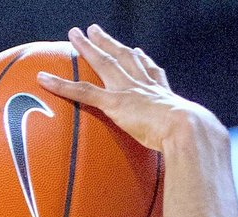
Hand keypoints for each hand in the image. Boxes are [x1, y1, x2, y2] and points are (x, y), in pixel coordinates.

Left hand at [37, 25, 219, 151]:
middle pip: (123, 57)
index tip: (136, 50)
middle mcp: (145, 86)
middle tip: (95, 30)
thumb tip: (188, 164)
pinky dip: (61, 85)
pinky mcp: (115, 103)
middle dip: (109, 43)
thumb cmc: (193, 141)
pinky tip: (44, 79)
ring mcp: (129, 92)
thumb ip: (181, 149)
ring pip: (104, 64)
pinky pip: (82, 92)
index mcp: (163, 94)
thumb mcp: (187, 143)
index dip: (141, 60)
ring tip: (75, 35)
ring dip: (88, 48)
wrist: (189, 131)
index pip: (149, 72)